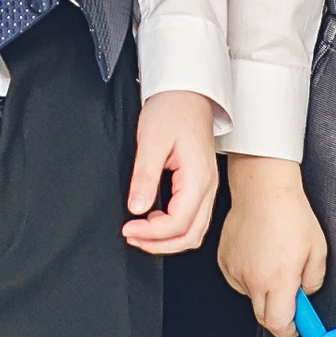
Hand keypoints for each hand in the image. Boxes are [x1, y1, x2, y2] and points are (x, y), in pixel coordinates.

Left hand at [123, 90, 218, 254]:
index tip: (127, 229)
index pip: (178, 223)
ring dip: (167, 239)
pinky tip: (154, 220)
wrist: (186, 92)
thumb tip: (136, 208)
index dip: (151, 234)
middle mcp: (208, 187)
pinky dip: (174, 228)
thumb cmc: (172, 109)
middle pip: (190, 235)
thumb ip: (145, 176)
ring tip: (140, 232)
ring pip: (194, 231)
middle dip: (159, 244)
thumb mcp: (151, 140)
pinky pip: (193, 218)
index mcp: (198, 178)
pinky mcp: (201, 184)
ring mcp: (207, 187)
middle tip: (131, 236)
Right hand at [218, 154, 326, 336]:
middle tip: (290, 294)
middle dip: (278, 313)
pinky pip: (238, 280)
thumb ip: (313, 281)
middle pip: (263, 317)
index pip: (278, 324)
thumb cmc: (290, 213)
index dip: (290, 330)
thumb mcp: (318, 251)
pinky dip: (249, 276)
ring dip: (263, 291)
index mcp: (278, 279)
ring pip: (250, 296)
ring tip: (273, 263)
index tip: (297, 326)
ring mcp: (235, 269)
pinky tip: (259, 255)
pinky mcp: (224, 260)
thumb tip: (305, 294)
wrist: (263, 189)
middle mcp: (253, 278)